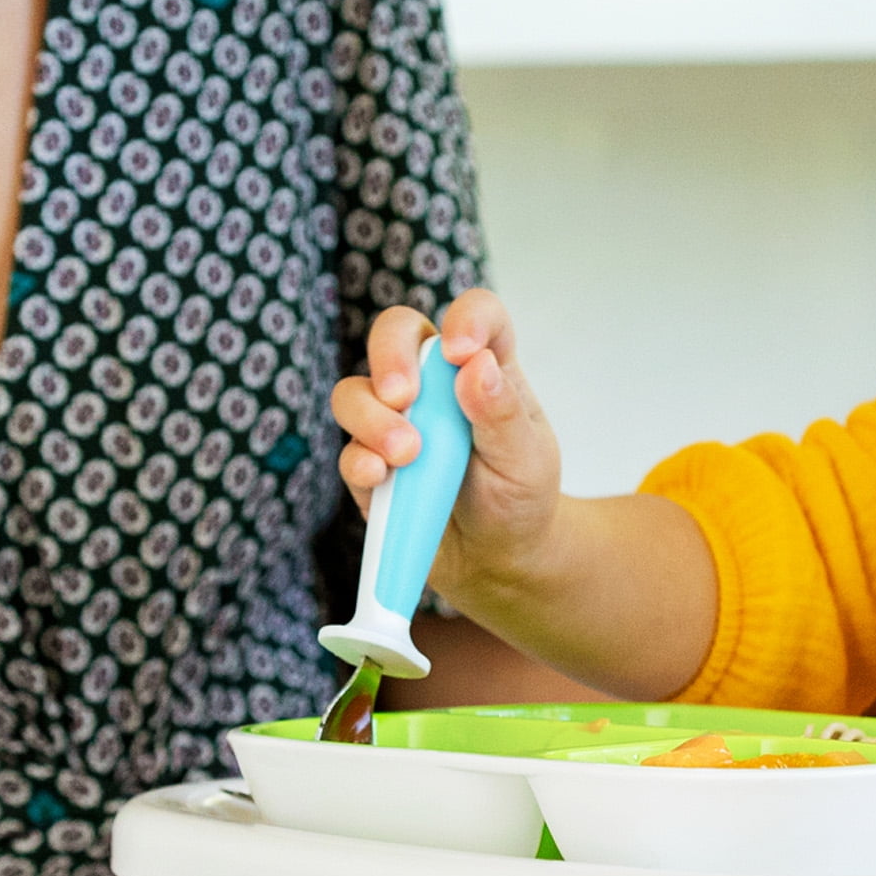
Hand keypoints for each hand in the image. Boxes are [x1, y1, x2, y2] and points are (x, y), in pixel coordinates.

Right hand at [332, 290, 564, 599]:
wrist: (497, 560)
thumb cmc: (519, 498)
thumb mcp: (527, 459)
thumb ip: (502, 414)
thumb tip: (473, 366)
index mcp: (484, 369)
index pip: (476, 315)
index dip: (466, 318)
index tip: (461, 351)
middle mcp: (433, 386)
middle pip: (395, 334)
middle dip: (390, 356)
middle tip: (403, 396)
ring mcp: (394, 423)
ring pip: (355, 392)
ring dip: (372, 418)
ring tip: (406, 454)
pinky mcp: (370, 466)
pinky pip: (348, 451)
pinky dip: (360, 461)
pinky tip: (382, 478)